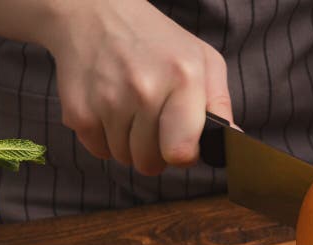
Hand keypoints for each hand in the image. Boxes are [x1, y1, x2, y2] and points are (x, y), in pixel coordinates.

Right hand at [43, 0, 232, 174]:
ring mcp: (108, 100)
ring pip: (125, 158)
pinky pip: (98, 151)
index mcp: (183, 78)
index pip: (181, 152)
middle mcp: (144, 89)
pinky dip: (105, 138)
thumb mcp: (203, 61)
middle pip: (151, 162)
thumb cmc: (158, 43)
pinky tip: (110, 109)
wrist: (94, 14)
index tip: (182, 143)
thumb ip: (220, 105)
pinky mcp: (78, 110)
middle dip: (156, 152)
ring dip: (130, 145)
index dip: (184, 155)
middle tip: (154, 123)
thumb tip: (234, 142)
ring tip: (132, 111)